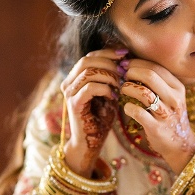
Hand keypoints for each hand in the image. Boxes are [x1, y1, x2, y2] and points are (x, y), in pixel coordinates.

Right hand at [59, 48, 126, 175]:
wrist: (90, 143)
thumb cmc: (101, 119)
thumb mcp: (108, 93)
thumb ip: (111, 78)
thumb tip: (125, 59)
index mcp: (74, 79)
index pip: (89, 56)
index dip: (107, 52)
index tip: (126, 54)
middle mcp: (68, 83)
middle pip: (87, 60)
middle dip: (109, 61)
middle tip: (125, 68)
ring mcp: (69, 93)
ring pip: (88, 71)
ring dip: (109, 75)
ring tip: (121, 83)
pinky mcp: (74, 104)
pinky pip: (90, 87)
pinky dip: (105, 88)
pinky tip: (114, 96)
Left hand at [119, 58, 194, 171]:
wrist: (181, 144)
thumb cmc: (169, 116)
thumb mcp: (170, 97)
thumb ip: (156, 83)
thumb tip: (131, 66)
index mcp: (178, 87)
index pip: (156, 67)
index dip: (138, 63)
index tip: (126, 64)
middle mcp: (174, 99)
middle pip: (150, 76)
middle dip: (132, 72)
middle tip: (123, 76)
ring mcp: (166, 114)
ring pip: (143, 93)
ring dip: (128, 88)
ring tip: (123, 90)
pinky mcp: (156, 128)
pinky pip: (139, 113)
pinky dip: (128, 108)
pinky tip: (127, 108)